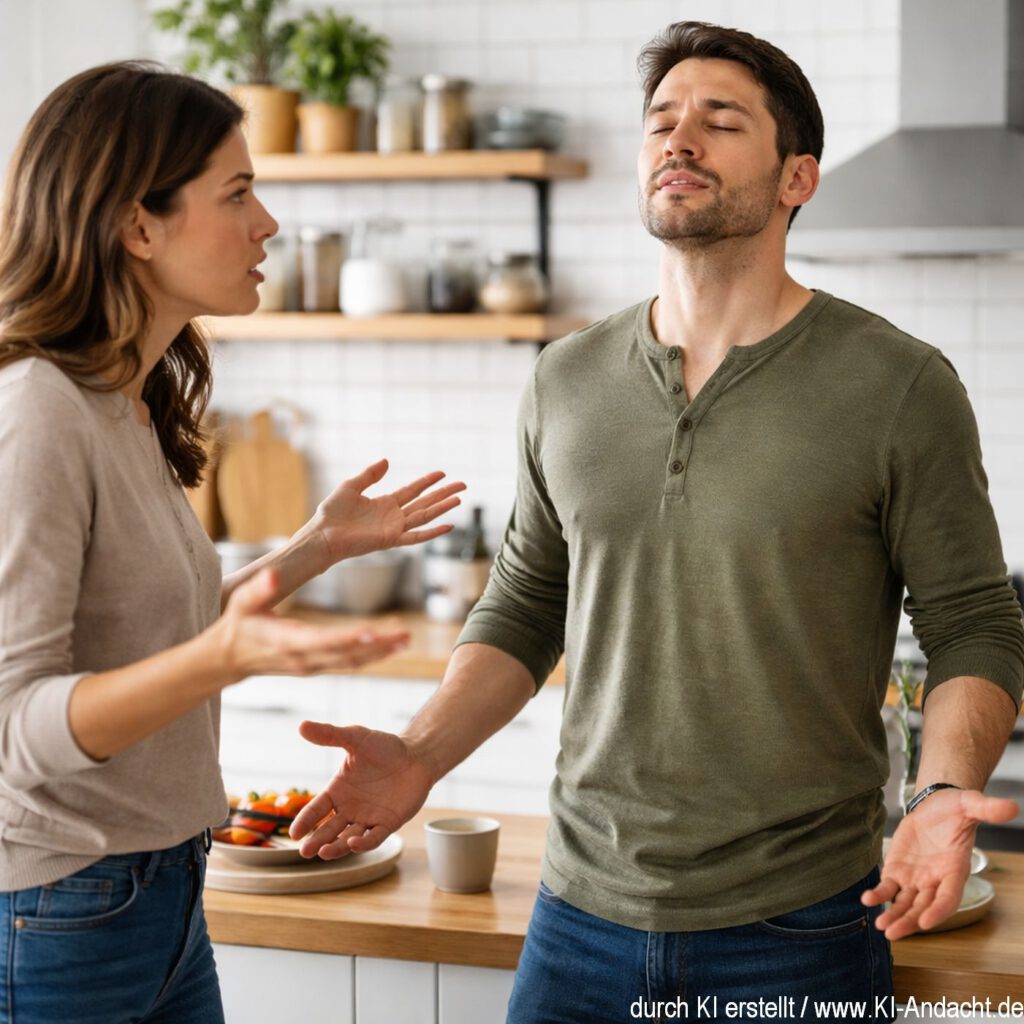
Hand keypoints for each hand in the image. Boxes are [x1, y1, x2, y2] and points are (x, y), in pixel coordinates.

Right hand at [209, 568, 409, 682]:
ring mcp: (311, 666)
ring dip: (380, 652)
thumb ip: (260, 588)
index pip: (322, 640)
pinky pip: (348, 663)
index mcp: (287, 641)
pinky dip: (370, 655)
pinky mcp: (316, 667)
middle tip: (405, 636)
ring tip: (406, 639)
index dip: (347, 639)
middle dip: (377, 646)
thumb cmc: (237, 624)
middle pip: (346, 654)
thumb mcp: (242, 602)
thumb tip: (274, 573)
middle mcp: (303, 658)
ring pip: (352, 662)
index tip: (371, 632)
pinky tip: (390, 646)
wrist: (228, 659)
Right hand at [289, 722, 434, 859]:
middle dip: (317, 841)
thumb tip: (302, 726)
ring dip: (336, 848)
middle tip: (305, 852)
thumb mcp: (356, 737)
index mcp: (338, 791)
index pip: (317, 809)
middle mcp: (350, 808)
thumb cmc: (384, 747)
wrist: (416, 755)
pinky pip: (374, 837)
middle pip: (329, 829)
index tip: (294, 833)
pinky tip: (353, 844)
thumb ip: (330, 735)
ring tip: (324, 853)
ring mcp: (368, 818)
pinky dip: (363, 843)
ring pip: (348, 839)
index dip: (305, 821)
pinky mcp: (388, 823)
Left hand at [313, 459, 464, 561]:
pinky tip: (449, 526)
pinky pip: (416, 536)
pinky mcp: (391, 540)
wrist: (323, 534)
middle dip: (443, 493)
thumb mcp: (351, 486)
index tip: (442, 473)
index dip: (427, 482)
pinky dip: (433, 533)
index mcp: (385, 504)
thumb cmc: (332, 513)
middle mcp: (393, 516)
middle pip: (424, 502)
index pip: (412, 490)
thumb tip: (387, 461)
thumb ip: (370, 475)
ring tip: (459, 498)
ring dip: (442, 507)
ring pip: (425, 515)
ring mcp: (394, 529)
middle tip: (462, 485)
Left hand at [862, 788, 1018, 938]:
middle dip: (909, 921)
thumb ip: (986, 809)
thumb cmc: (954, 809)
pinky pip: (888, 887)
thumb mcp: (969, 804)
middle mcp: (935, 880)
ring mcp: (916, 878)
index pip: (948, 897)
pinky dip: (879, 895)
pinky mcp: (898, 871)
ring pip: (905, 903)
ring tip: (882, 928)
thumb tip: (1011, 807)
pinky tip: (867, 900)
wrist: (934, 806)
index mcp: (955, 870)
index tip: (926, 923)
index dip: (938, 910)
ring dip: (894, 916)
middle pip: (923, 907)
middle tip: (892, 934)